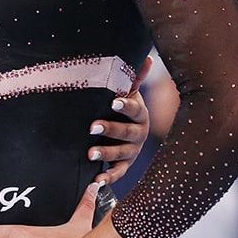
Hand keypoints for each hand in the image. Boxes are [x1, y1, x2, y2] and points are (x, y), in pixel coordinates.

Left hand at [87, 57, 152, 183]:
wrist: (128, 130)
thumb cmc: (123, 107)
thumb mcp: (129, 92)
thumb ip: (133, 78)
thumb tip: (148, 57)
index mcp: (139, 114)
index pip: (135, 109)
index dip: (125, 105)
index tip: (113, 101)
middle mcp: (139, 133)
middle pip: (127, 133)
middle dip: (110, 129)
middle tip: (92, 127)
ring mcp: (133, 151)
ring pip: (122, 154)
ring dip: (106, 154)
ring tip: (90, 154)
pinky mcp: (125, 165)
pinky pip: (118, 173)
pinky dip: (108, 177)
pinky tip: (96, 180)